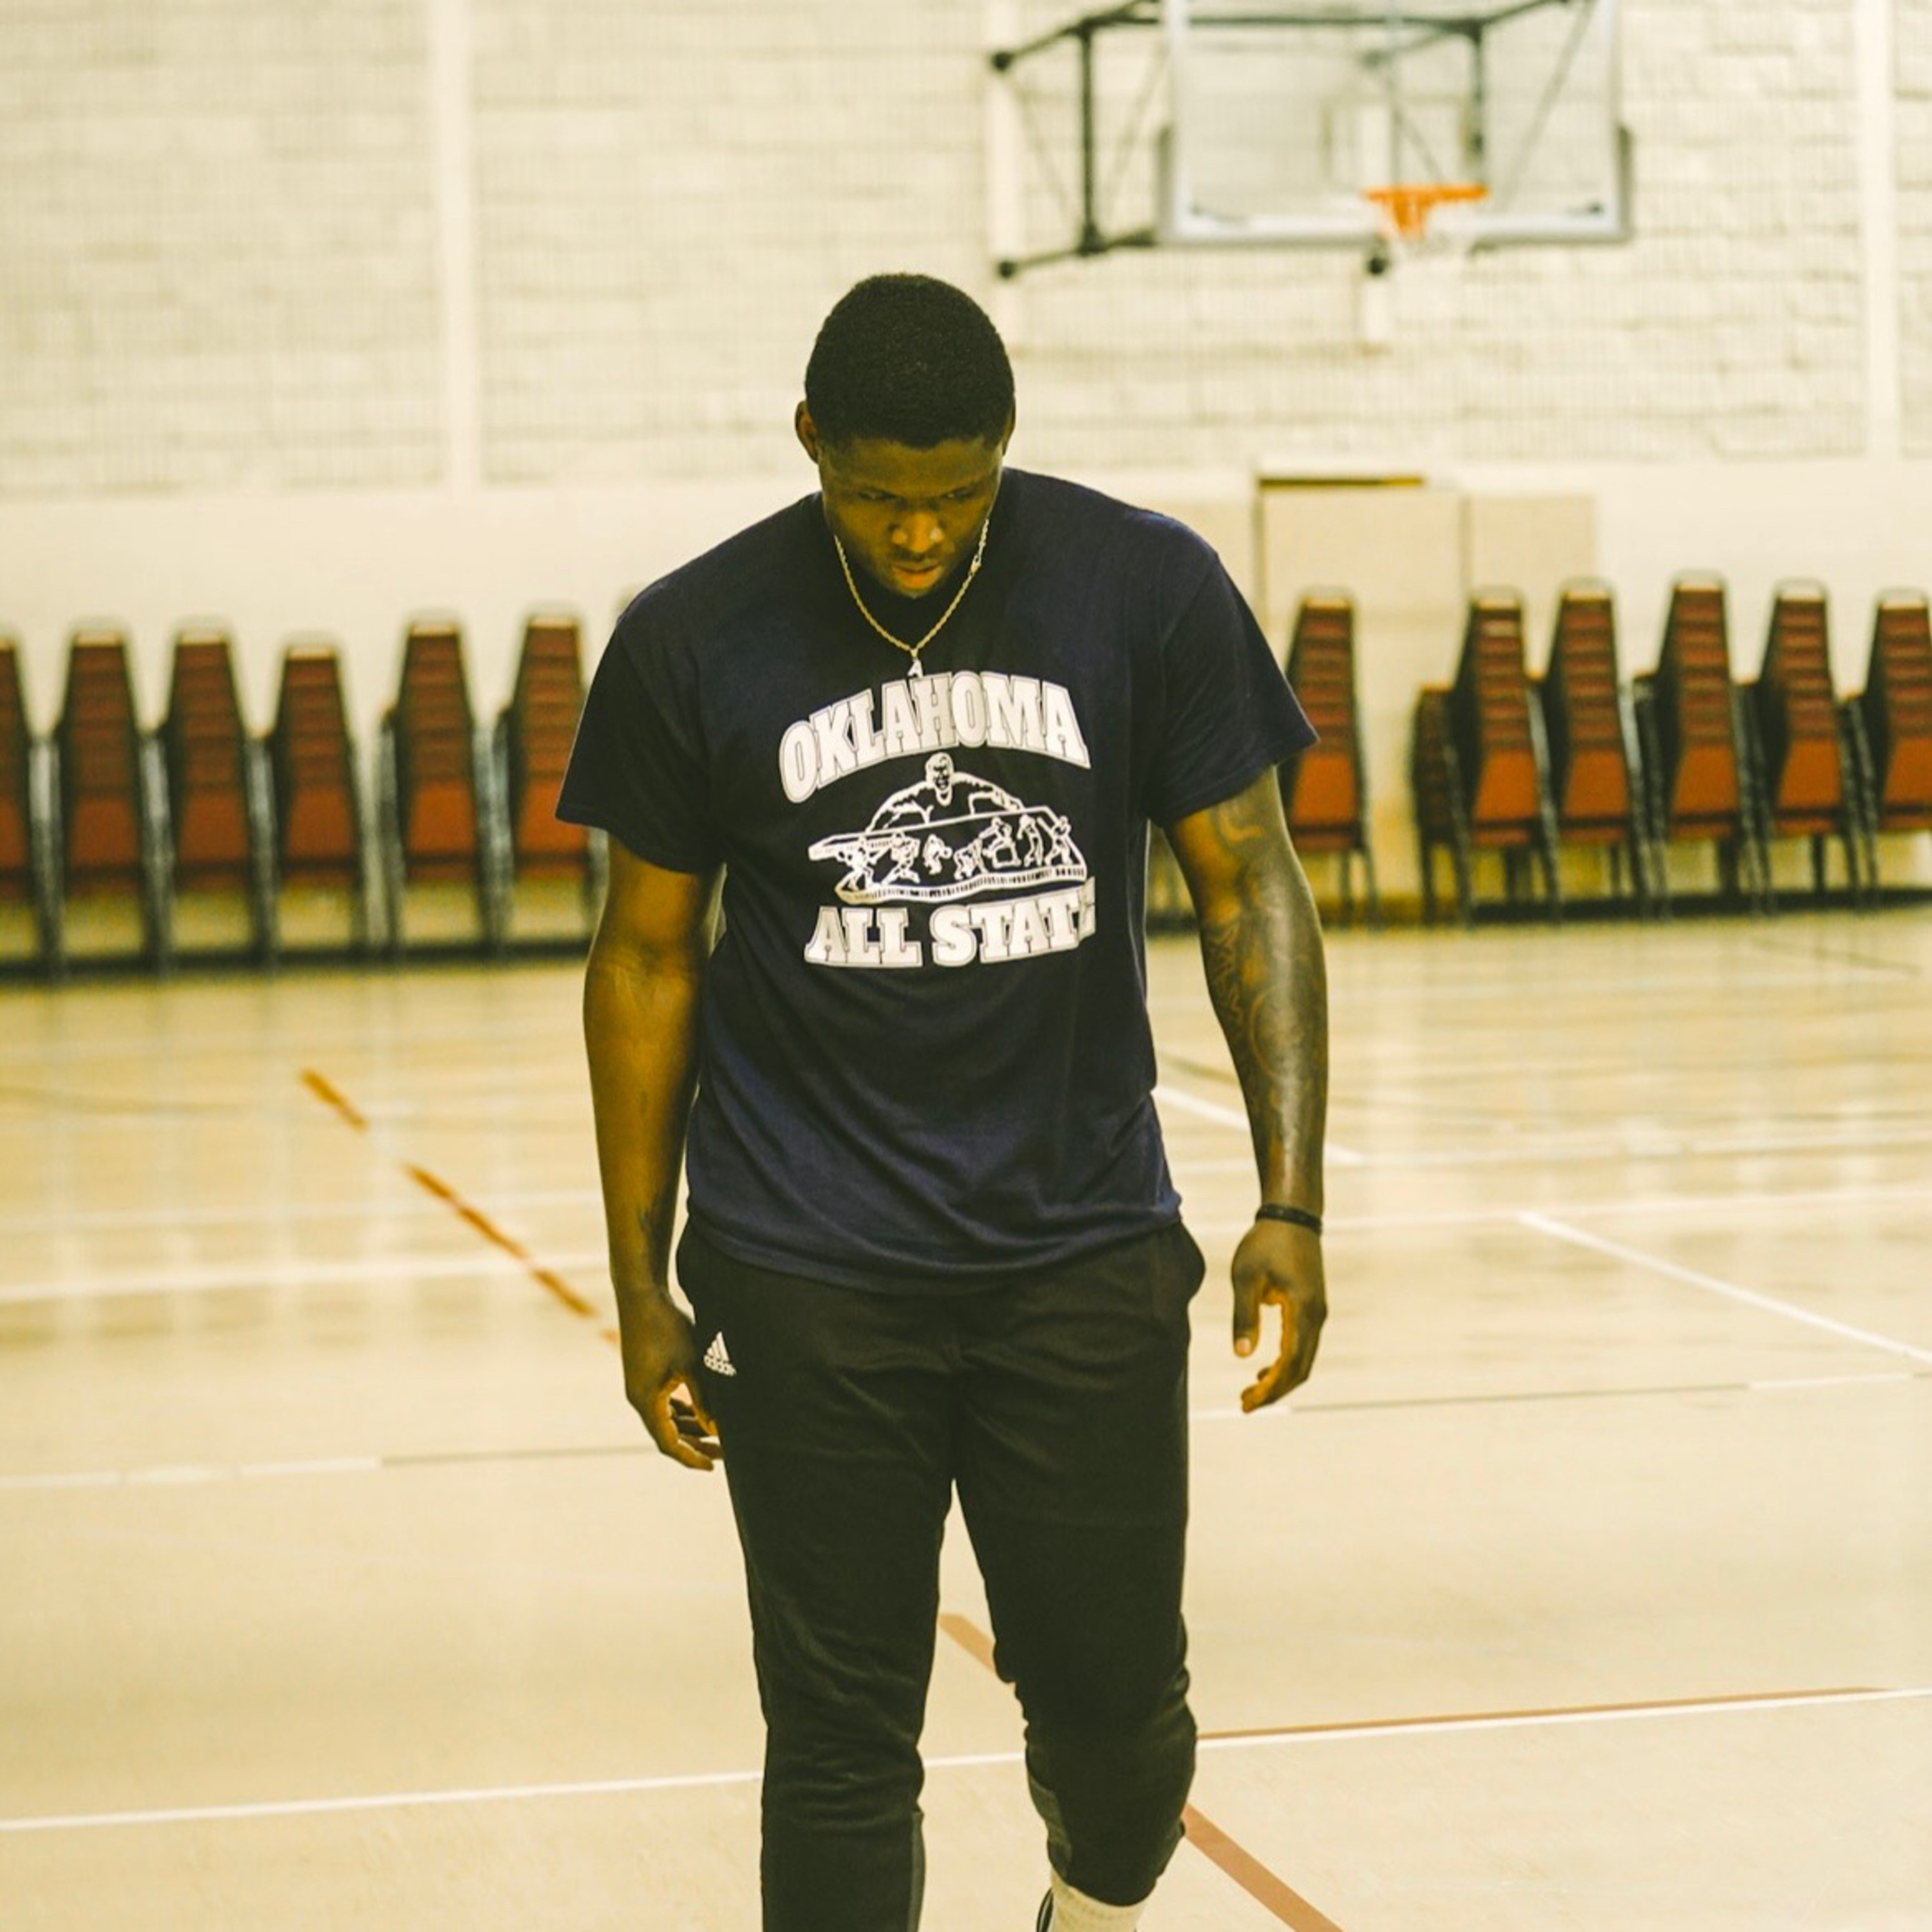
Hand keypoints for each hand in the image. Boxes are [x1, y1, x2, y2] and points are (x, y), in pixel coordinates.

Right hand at [616, 1289, 721, 1471]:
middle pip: (667, 1435)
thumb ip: (704, 1400)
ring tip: (717, 1433)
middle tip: (724, 1453)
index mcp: (646, 1401)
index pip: (669, 1444)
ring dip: (689, 1427)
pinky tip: (700, 1411)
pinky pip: (662, 1404)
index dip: (691, 1458)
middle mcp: (639, 1399)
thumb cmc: (668, 1328)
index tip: (713, 1467)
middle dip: (695, 1445)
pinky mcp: (644, 1375)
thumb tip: (717, 1430)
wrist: (642, 1296)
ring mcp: (639, 1387)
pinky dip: (681, 1411)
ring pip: (665, 1419)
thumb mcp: (692, 1365)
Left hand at [1230, 1219, 1325, 1413]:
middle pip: (1300, 1369)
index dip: (1270, 1389)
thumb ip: (1244, 1316)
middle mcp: (1316, 1317)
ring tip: (1250, 1391)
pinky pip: (1302, 1346)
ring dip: (1279, 1379)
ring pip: (1303, 1360)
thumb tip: (1242, 1355)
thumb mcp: (1246, 1277)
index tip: (1247, 1402)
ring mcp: (1317, 1313)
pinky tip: (1263, 1369)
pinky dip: (1285, 1363)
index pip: (1290, 1364)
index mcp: (1302, 1311)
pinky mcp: (1313, 1308)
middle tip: (1245, 1403)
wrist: (1292, 1216)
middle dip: (1274, 1391)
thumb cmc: (1266, 1243)